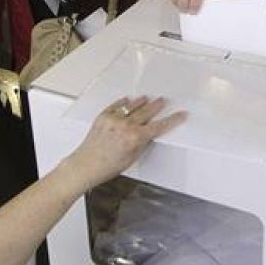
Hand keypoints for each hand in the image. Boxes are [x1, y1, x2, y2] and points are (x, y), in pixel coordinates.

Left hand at [70, 96, 186, 187]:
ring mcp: (113, 119)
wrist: (85, 165)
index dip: (172, 120)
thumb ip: (142, 143)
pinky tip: (128, 100)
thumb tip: (148, 133)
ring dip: (141, 102)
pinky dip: (124, 102)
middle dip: (157, 106)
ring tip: (147, 98)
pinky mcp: (103, 116)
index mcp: (135, 138)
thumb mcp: (132, 158)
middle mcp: (125, 126)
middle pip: (147, 112)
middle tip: (163, 101)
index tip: (180, 114)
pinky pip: (116, 105)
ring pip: (132, 106)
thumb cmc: (107, 167)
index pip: (159, 126)